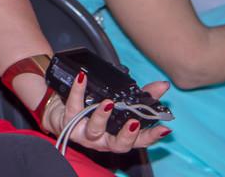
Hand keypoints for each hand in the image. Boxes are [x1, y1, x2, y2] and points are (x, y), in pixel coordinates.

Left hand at [45, 77, 170, 152]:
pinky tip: (82, 79)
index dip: (152, 137)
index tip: (164, 129)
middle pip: (117, 145)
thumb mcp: (118, 104)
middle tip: (134, 122)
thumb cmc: (93, 109)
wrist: (60, 110)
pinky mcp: (68, 121)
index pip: (139, 141)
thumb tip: (163, 85)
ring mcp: (84, 132)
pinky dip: (78, 91)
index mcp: (117, 135)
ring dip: (102, 116)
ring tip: (108, 103)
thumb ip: (142, 96)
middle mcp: (103, 139)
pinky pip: (73, 107)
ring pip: (94, 130)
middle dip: (127, 135)